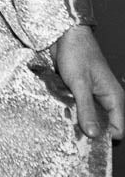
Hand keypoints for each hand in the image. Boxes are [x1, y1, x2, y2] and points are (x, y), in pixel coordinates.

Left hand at [50, 24, 123, 138]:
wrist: (65, 34)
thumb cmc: (76, 54)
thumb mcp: (80, 83)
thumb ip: (86, 109)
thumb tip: (94, 136)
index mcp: (114, 98)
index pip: (117, 129)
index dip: (104, 137)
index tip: (86, 142)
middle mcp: (106, 99)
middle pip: (102, 125)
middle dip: (88, 130)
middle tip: (70, 134)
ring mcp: (93, 95)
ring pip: (88, 116)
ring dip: (77, 119)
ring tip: (63, 122)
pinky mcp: (80, 90)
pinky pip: (78, 106)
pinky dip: (70, 109)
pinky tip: (60, 111)